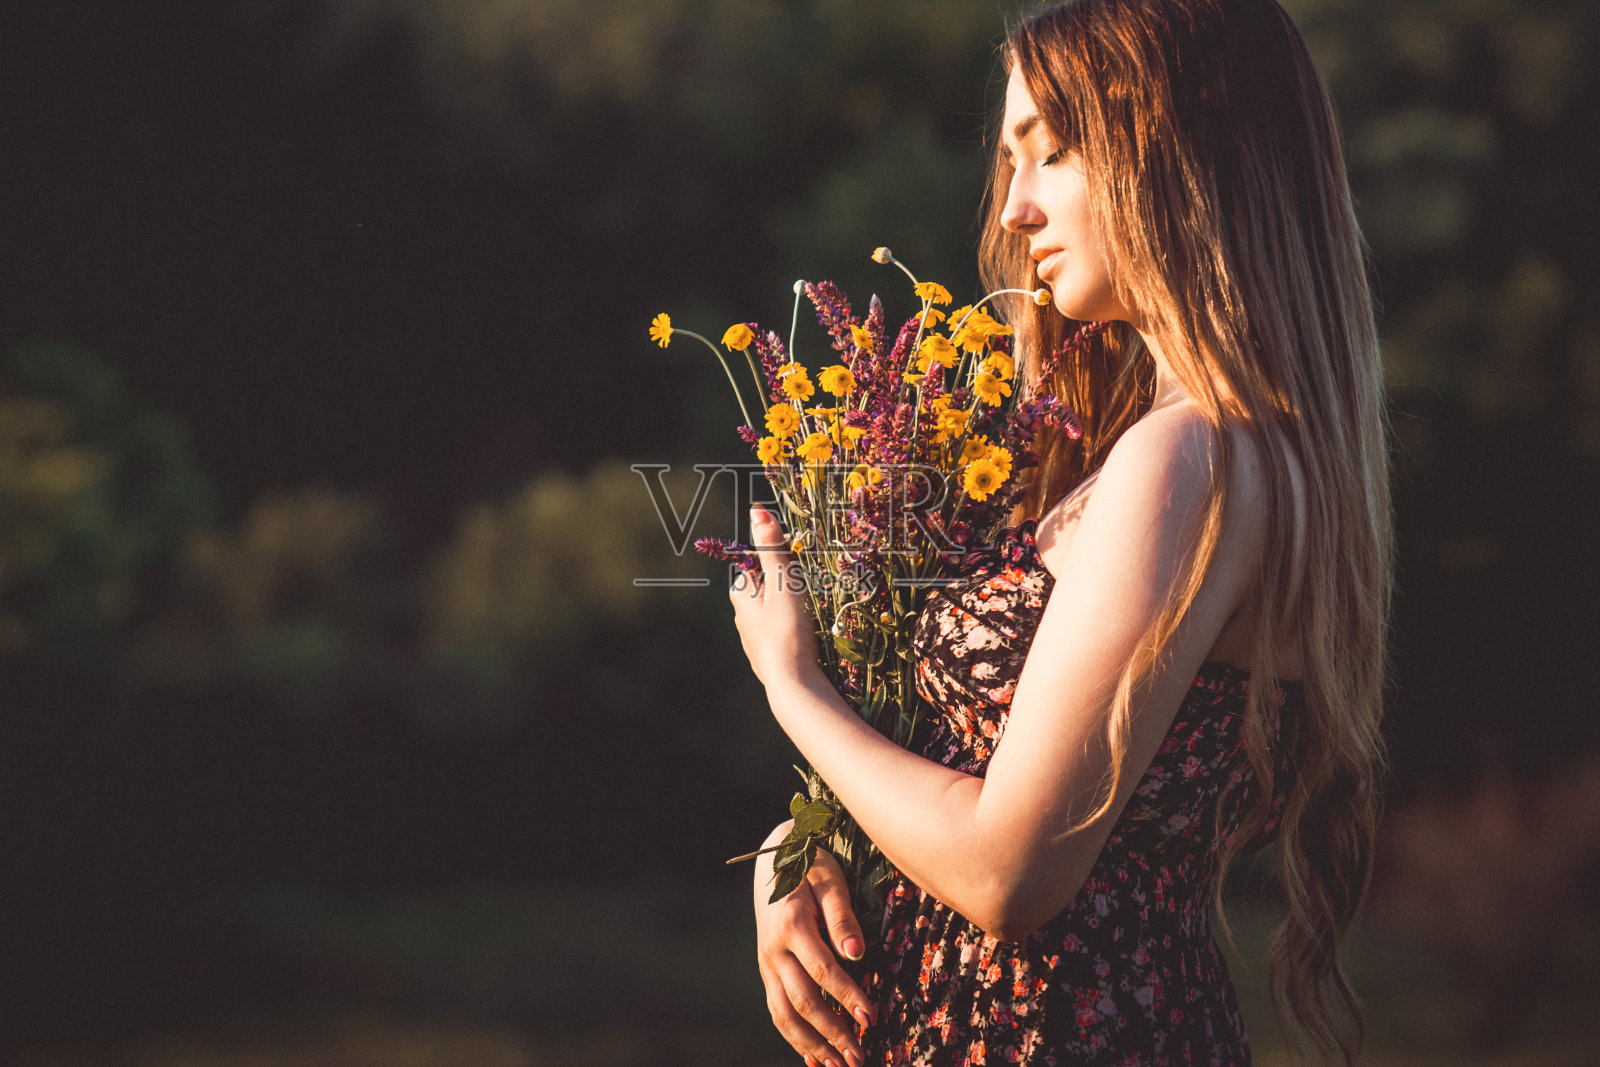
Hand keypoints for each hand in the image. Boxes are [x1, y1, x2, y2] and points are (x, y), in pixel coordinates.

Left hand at [729, 505, 820, 689]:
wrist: (792, 684)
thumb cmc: (788, 630)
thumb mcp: (783, 583)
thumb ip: (772, 547)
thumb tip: (757, 510)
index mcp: (741, 592)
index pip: (763, 562)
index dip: (786, 561)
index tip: (803, 569)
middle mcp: (741, 614)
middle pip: (771, 586)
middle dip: (793, 586)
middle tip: (809, 597)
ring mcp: (753, 637)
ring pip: (778, 610)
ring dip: (796, 609)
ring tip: (810, 619)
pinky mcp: (766, 656)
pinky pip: (782, 632)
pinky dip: (794, 630)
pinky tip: (806, 639)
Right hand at [754, 821, 875, 1066]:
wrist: (772, 862)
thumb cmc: (809, 868)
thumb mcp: (829, 882)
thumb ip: (842, 918)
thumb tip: (857, 953)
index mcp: (792, 926)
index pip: (823, 970)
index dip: (847, 997)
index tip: (871, 1018)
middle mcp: (774, 951)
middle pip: (802, 1001)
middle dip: (832, 1032)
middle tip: (858, 1057)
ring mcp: (767, 964)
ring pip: (784, 1014)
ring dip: (811, 1044)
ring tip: (837, 1066)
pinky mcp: (767, 972)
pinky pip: (776, 1011)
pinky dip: (793, 1038)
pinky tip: (813, 1057)